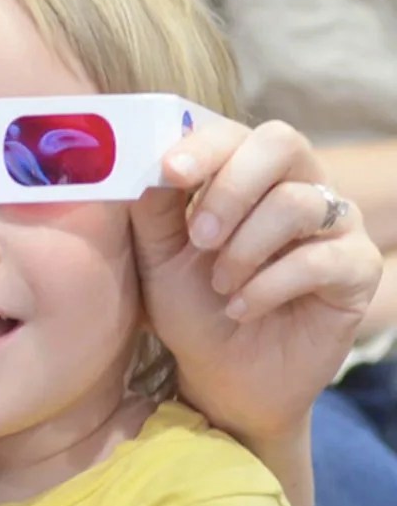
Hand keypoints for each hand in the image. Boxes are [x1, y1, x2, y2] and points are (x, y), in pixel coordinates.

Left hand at [131, 119, 383, 440]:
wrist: (221, 374)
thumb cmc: (190, 306)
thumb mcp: (157, 257)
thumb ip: (152, 208)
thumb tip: (149, 164)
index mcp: (245, 173)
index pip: (234, 132)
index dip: (203, 146)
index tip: (169, 171)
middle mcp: (296, 185)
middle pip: (282, 143)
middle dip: (232, 187)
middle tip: (199, 236)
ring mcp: (333, 224)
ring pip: (297, 202)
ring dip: (245, 248)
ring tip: (219, 284)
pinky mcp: (356, 268)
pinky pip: (320, 258)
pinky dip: (269, 286)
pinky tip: (242, 308)